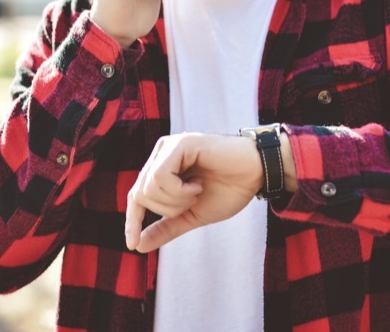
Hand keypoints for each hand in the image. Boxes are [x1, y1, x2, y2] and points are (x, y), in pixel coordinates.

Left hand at [124, 133, 262, 252]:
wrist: (257, 174)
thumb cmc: (228, 190)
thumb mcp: (192, 215)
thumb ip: (166, 227)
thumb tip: (138, 246)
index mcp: (161, 168)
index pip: (135, 196)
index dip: (132, 221)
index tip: (133, 245)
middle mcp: (160, 154)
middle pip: (140, 194)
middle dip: (167, 209)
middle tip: (192, 201)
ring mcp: (169, 146)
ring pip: (149, 187)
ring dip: (176, 200)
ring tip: (198, 190)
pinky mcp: (180, 144)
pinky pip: (160, 177)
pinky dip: (179, 190)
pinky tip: (198, 184)